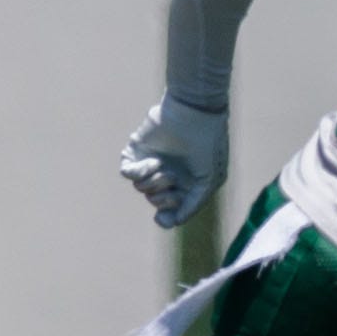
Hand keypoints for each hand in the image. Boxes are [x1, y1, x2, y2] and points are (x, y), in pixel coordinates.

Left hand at [119, 94, 227, 228]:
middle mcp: (168, 175)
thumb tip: (174, 222)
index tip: (163, 219)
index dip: (167, 218)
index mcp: (186, 183)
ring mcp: (151, 163)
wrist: (194, 113)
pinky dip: (139, 171)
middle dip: (163, 198)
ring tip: (165, 167)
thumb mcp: (208, 180)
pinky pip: (127, 173)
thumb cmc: (206, 145)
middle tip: (173, 180)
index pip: (171, 210)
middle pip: (155, 202)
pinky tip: (153, 162)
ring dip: (154, 182)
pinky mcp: (136, 151)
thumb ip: (192, 204)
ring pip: (141, 189)